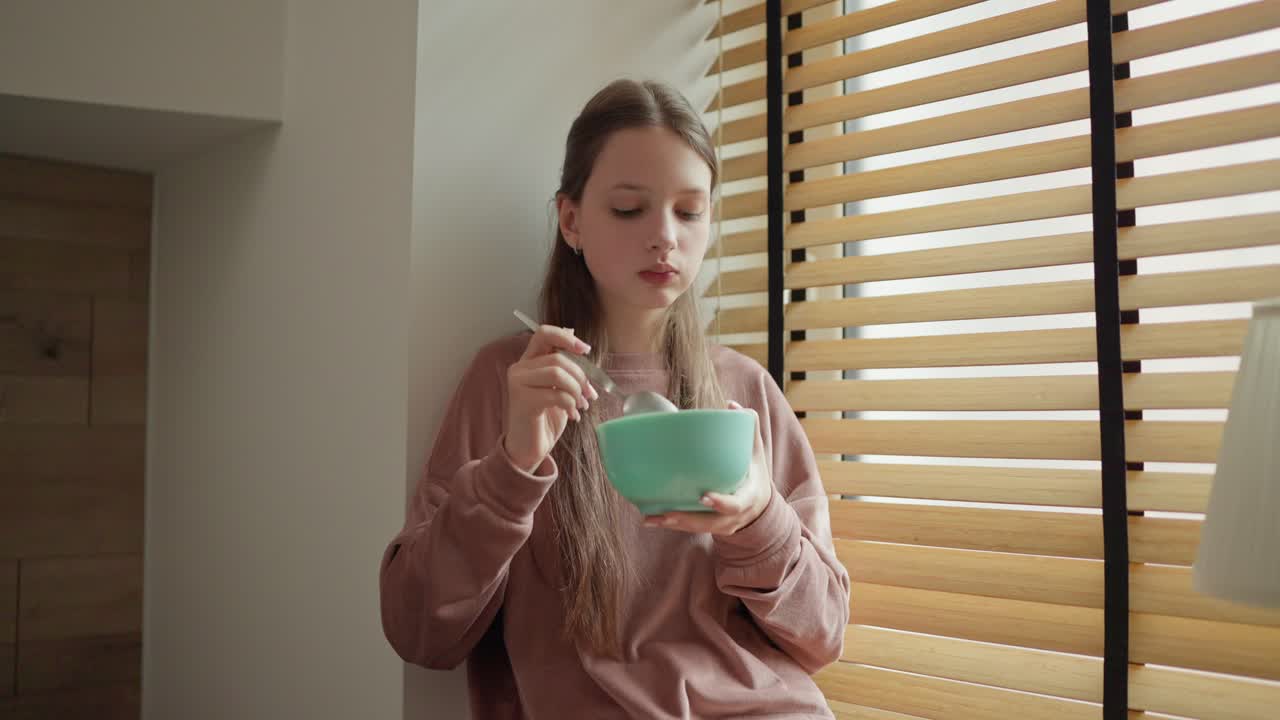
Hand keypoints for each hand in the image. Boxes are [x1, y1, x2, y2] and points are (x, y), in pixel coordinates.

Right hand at [503, 324, 597, 472]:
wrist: (530, 448)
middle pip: (558, 359)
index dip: (566, 338)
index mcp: (528, 361)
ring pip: (558, 374)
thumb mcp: (559, 387)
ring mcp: (518, 384)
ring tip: (580, 406)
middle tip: (589, 395)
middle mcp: (519, 368)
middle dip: (580, 377)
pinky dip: (570, 405)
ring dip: (576, 391)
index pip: (544, 334)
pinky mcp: (522, 401)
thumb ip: (563, 364)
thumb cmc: (546, 417)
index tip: (585, 350)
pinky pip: (556, 395)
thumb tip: (572, 332)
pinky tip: (573, 416)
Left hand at [643, 401, 771, 534]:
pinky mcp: (707, 528)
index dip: (721, 503)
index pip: (736, 504)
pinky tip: (649, 519)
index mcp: (747, 498)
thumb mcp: (757, 453)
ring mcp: (720, 526)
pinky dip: (669, 524)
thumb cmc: (755, 474)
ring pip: (695, 529)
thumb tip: (731, 406)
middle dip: (687, 519)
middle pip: (709, 523)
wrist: (760, 507)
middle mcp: (733, 517)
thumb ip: (748, 429)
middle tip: (666, 513)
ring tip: (649, 518)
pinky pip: (687, 529)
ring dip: (672, 524)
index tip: (704, 497)